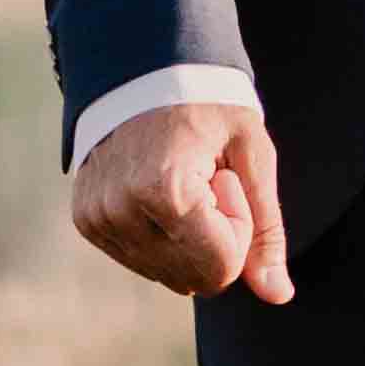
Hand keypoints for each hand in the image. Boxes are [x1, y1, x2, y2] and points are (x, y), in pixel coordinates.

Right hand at [70, 96, 294, 302]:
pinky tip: (158, 191)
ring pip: (169, 276)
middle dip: (215, 238)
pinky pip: (143, 261)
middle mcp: (121, 210)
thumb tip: (277, 295)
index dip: (239, 229)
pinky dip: (162, 236)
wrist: (145, 70)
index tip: (226, 179)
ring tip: (181, 181)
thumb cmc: (208, 105)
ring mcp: (98, 218)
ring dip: (188, 239)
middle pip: (195, 279)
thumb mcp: (253, 155)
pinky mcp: (87, 221)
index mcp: (164, 191)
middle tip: (206, 181)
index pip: (221, 267)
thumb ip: (267, 229)